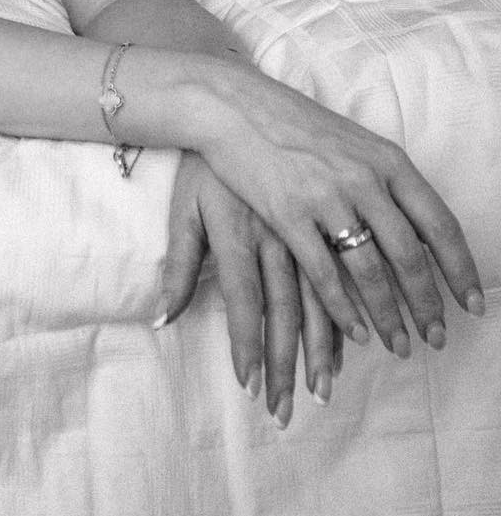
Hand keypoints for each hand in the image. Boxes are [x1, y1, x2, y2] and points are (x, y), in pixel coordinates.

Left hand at [159, 153, 342, 423]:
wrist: (236, 103)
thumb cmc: (204, 167)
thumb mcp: (184, 211)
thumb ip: (182, 268)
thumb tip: (161, 322)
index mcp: (235, 232)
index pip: (244, 302)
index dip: (248, 345)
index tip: (248, 386)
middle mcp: (273, 234)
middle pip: (285, 312)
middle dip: (284, 365)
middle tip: (286, 412)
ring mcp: (306, 224)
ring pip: (324, 297)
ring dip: (324, 349)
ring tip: (321, 393)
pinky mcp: (328, 212)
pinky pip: (346, 270)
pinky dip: (350, 309)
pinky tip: (355, 342)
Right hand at [195, 58, 485, 354]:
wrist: (234, 103)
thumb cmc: (294, 124)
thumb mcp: (353, 142)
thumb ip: (385, 182)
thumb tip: (419, 230)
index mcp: (387, 160)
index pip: (439, 224)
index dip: (461, 269)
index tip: (473, 304)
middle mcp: (363, 178)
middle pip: (409, 256)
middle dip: (427, 305)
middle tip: (436, 338)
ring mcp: (325, 195)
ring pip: (370, 271)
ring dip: (388, 316)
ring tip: (399, 345)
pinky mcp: (287, 212)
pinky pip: (323, 272)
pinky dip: (343, 308)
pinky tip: (354, 330)